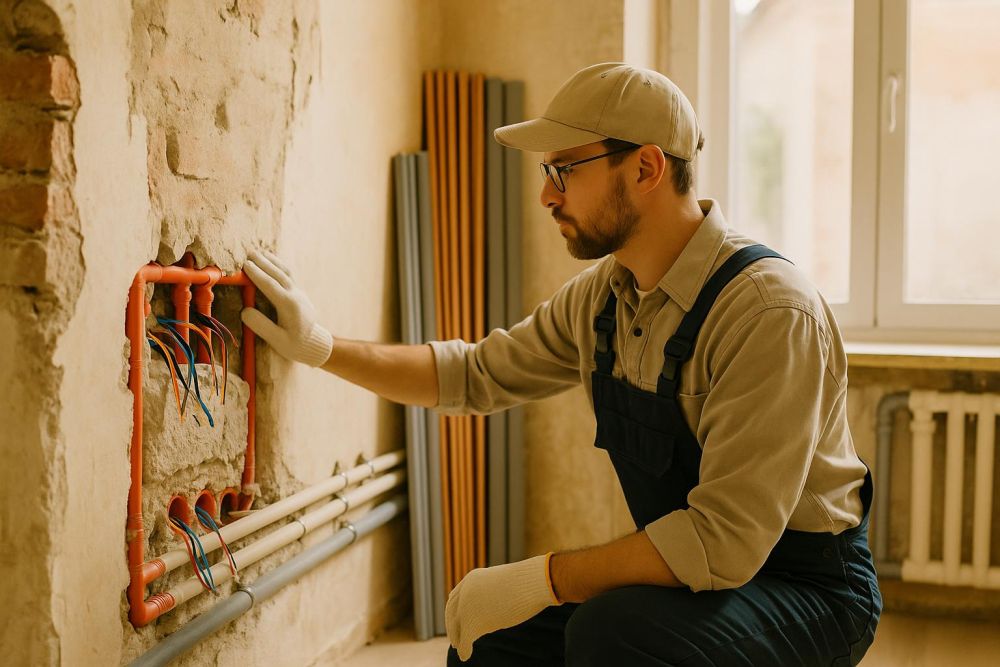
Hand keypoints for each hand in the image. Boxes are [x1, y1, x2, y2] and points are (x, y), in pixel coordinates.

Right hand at [240, 250, 333, 366]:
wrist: (315, 344)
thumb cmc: (295, 345)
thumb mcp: (278, 341)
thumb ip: (261, 326)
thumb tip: (245, 311)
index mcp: (289, 306)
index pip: (270, 286)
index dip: (257, 274)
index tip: (245, 265)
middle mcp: (295, 296)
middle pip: (278, 274)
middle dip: (263, 263)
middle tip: (248, 253)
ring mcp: (299, 293)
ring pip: (285, 272)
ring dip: (272, 261)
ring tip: (259, 252)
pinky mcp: (299, 293)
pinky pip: (289, 275)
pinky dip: (279, 266)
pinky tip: (271, 261)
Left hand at [445, 554, 560, 661]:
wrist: (532, 583)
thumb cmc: (526, 582)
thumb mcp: (506, 584)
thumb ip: (495, 593)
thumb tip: (496, 605)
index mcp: (471, 579)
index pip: (454, 598)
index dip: (453, 612)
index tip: (454, 621)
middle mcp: (464, 592)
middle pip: (452, 613)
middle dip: (452, 628)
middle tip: (455, 641)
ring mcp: (466, 608)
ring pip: (456, 627)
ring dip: (457, 639)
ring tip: (461, 649)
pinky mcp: (472, 624)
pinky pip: (464, 641)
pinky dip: (464, 650)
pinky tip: (466, 656)